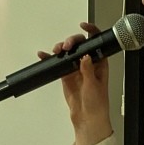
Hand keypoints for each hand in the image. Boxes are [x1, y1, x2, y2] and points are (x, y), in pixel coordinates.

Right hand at [41, 22, 112, 144]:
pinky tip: (44, 55)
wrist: (87, 118)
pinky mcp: (66, 75)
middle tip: (66, 46)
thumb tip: (85, 56)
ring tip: (56, 51)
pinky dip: (50, 59)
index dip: (91, 31)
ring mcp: (76, 69)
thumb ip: (88, 70)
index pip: (96, 43)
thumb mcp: (94, 85)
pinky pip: (57, 64)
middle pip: (79, 45)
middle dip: (72, 41)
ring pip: (67, 52)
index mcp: (99, 63)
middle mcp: (88, 63)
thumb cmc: (97, 103)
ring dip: (61, 48)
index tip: (84, 26)